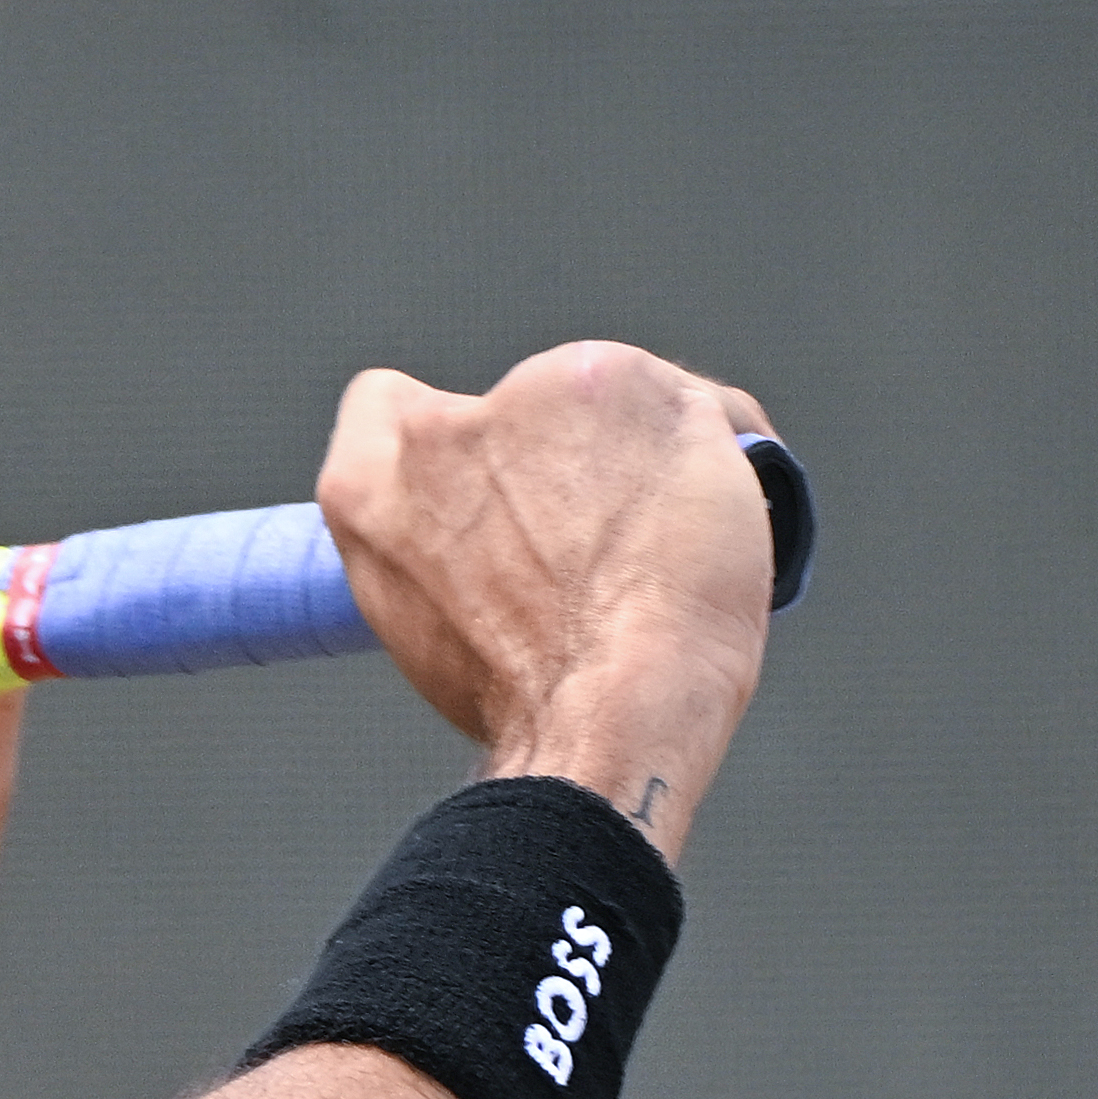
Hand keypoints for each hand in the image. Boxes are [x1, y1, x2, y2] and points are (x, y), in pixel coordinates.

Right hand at [318, 341, 777, 860]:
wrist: (602, 712)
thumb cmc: (528, 698)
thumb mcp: (432, 624)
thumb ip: (444, 549)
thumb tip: (503, 540)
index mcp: (368, 485)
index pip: (388, 410)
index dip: (459, 449)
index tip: (501, 490)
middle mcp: (439, 425)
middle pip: (523, 405)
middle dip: (567, 456)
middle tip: (597, 540)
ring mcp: (534, 397)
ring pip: (622, 404)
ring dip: (649, 458)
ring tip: (667, 552)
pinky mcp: (630, 386)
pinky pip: (709, 409)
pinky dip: (729, 461)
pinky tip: (725, 527)